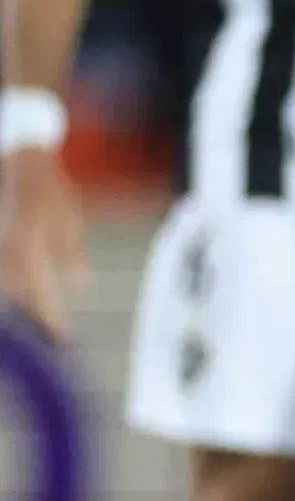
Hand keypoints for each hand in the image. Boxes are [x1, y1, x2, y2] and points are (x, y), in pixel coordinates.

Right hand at [0, 149, 81, 345]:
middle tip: (52, 338)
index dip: (48, 319)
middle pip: (20, 296)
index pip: (38, 293)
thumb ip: (70, 254)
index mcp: (29, 246)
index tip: (61, 339)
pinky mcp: (0, 243)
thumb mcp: (68, 220)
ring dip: (25, 306)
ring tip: (42, 326)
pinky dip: (17, 288)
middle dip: (36, 319)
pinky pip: (6, 272)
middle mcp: (9, 250)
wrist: (22, 162)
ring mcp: (0, 247)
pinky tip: (26, 300)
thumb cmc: (50, 189)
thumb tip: (80, 284)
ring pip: (9, 287)